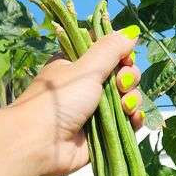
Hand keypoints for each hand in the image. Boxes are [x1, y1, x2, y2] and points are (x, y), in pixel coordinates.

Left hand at [15, 29, 142, 175]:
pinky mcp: (102, 134)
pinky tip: (134, 119)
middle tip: (121, 84)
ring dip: (132, 99)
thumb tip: (132, 32)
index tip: (126, 58)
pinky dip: (133, 120)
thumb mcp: (86, 68)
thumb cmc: (59, 100)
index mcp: (77, 66)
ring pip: (125, 99)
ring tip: (125, 106)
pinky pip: (126, 123)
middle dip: (128, 78)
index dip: (121, 55)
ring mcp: (95, 111)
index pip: (107, 53)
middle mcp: (86, 87)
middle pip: (120, 76)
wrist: (41, 144)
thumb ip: (111, 49)